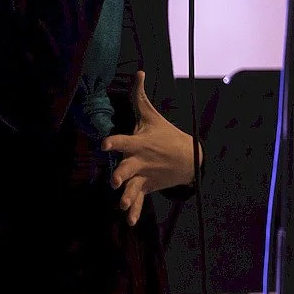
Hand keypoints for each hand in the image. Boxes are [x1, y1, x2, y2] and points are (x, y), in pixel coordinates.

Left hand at [101, 71, 200, 225]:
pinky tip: (129, 222)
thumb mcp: (152, 116)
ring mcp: (144, 176)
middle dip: (121, 175)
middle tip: (114, 181)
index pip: (123, 141)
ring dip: (128, 197)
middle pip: (128, 168)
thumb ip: (140, 96)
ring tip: (122, 205)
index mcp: (138, 144)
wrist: (189, 158)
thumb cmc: (165, 134)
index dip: (114, 142)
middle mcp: (140, 161)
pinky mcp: (146, 187)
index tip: (104, 144)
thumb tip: (139, 71)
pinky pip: (139, 201)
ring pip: (133, 188)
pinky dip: (134, 212)